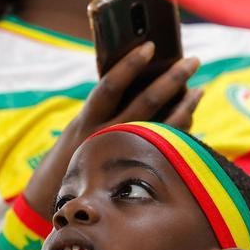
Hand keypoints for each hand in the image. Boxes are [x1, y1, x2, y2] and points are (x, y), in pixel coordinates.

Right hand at [21, 43, 202, 213]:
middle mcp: (104, 137)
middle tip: (192, 61)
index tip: (150, 46)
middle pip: (145, 102)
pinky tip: (189, 119)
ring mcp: (121, 156)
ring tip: (198, 89)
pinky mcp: (134, 172)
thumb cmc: (66, 159)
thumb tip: (140, 85)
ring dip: (184, 106)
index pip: (110, 85)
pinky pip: (164, 149)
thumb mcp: (76, 131)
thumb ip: (102, 112)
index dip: (130, 65)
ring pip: (162, 127)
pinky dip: (179, 132)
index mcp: (86, 122)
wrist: (50, 203)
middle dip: (172, 78)